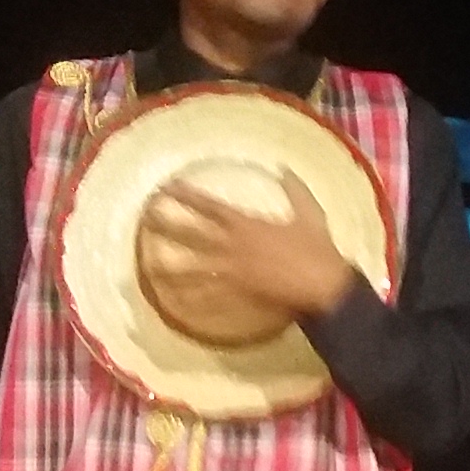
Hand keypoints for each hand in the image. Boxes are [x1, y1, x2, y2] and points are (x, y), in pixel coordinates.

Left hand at [156, 183, 356, 321]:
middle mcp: (232, 245)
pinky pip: (208, 296)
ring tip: (148, 267)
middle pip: (191, 234)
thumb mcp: (309, 213)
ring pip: (192, 269)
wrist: (323, 284)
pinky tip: (174, 301)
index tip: (166, 188)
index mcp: (246, 223)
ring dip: (169, 267)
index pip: (208, 206)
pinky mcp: (237, 293)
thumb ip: (294, 190)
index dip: (185, 196)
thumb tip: (284, 169)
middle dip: (167, 225)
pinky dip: (191, 299)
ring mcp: (231, 271)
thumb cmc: (317, 248)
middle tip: (146, 219)